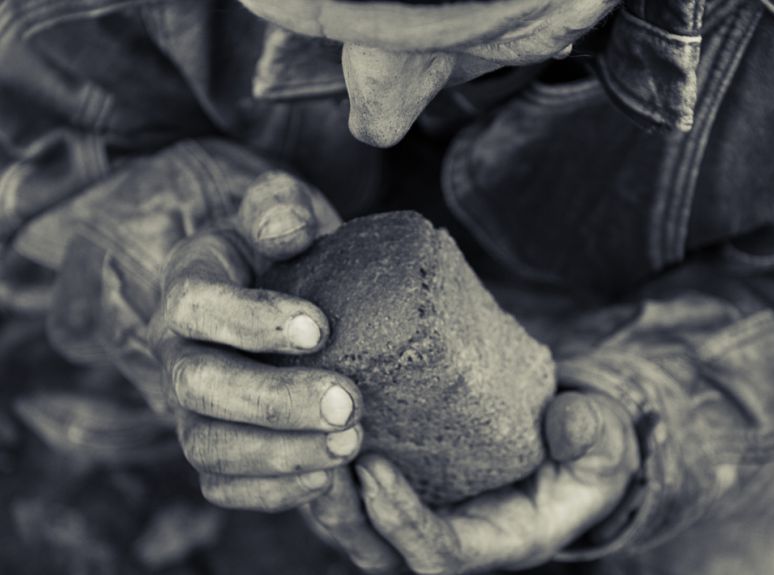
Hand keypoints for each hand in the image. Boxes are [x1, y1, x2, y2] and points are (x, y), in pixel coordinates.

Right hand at [150, 171, 365, 510]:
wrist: (290, 292)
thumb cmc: (289, 250)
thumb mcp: (283, 211)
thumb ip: (279, 207)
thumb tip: (285, 232)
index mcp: (189, 286)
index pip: (195, 305)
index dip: (250, 320)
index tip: (321, 329)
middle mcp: (177, 351)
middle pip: (198, 386)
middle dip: (275, 401)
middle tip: (350, 402)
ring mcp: (190, 407)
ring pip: (208, 445)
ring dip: (279, 454)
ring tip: (349, 445)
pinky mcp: (215, 445)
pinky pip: (222, 486)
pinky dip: (270, 492)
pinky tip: (326, 480)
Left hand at [330, 392, 638, 574]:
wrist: (567, 446)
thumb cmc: (585, 452)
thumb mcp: (603, 444)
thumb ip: (592, 436)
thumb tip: (566, 420)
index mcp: (498, 540)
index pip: (439, 555)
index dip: (402, 521)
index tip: (373, 468)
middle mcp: (451, 539)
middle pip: (379, 552)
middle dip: (344, 513)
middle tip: (323, 454)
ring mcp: (422, 516)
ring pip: (354, 528)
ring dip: (323, 491)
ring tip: (304, 437)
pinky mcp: (404, 488)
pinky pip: (353, 494)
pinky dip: (325, 467)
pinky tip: (310, 423)